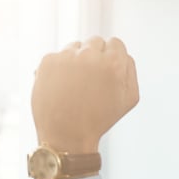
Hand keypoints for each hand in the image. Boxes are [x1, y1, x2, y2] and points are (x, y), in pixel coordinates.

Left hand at [31, 36, 138, 153]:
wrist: (66, 136)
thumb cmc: (99, 120)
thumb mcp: (129, 99)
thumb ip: (130, 70)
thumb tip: (121, 53)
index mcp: (114, 63)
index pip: (116, 43)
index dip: (112, 58)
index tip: (105, 73)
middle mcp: (90, 55)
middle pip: (96, 41)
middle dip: (95, 57)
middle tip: (90, 81)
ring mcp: (67, 56)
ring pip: (75, 47)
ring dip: (77, 61)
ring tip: (75, 87)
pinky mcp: (48, 61)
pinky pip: (57, 56)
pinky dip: (59, 69)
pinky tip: (61, 88)